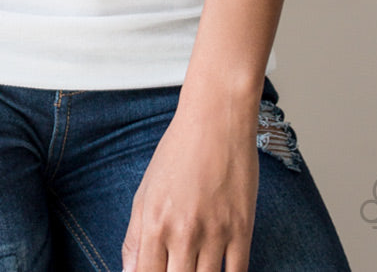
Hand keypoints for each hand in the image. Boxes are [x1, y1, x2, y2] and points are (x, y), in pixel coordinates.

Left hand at [121, 101, 258, 271]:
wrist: (216, 119)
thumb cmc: (178, 151)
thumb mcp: (146, 190)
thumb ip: (134, 237)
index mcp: (154, 222)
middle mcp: (183, 231)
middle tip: (178, 266)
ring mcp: (215, 232)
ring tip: (195, 266)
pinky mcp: (242, 229)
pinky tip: (218, 271)